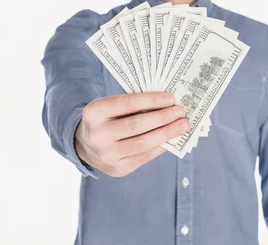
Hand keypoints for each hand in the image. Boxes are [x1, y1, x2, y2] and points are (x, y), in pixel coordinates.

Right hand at [74, 92, 188, 176]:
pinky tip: (171, 139)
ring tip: (182, 126)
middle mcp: (97, 135)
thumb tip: (166, 104)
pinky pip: (144, 157)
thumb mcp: (110, 107)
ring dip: (167, 133)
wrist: (86, 146)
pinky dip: (161, 146)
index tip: (171, 98)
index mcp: (94, 112)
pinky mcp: (117, 169)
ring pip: (143, 143)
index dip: (152, 100)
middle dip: (163, 117)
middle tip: (181, 112)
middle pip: (137, 125)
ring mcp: (106, 155)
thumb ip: (133, 105)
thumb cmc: (106, 120)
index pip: (128, 103)